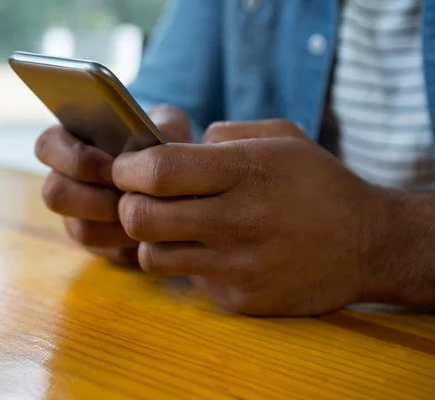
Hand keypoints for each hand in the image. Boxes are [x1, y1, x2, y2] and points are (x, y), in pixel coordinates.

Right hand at [36, 105, 190, 263]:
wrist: (181, 180)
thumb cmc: (166, 144)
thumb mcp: (170, 125)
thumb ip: (163, 126)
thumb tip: (153, 140)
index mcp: (71, 142)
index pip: (47, 146)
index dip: (75, 159)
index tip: (114, 165)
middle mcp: (65, 180)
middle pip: (54, 194)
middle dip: (96, 198)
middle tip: (131, 196)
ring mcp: (77, 215)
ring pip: (80, 229)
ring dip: (117, 224)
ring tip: (149, 214)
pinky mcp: (97, 244)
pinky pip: (105, 251)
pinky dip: (131, 243)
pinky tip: (155, 233)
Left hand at [113, 120, 393, 315]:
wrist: (368, 245)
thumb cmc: (318, 184)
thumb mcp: (280, 138)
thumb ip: (222, 136)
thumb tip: (172, 148)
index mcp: (245, 172)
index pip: (158, 171)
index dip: (127, 169)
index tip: (126, 168)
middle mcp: (238, 221)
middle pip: (140, 217)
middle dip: (127, 204)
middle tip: (139, 198)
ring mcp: (238, 266)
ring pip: (152, 256)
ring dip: (151, 239)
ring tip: (172, 227)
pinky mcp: (240, 299)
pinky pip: (188, 280)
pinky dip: (189, 263)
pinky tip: (213, 251)